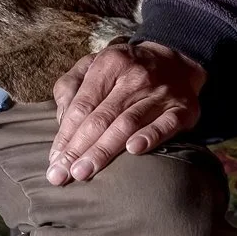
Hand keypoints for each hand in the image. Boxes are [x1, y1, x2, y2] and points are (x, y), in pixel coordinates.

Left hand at [48, 40, 205, 184]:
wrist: (175, 61)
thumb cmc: (124, 71)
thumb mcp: (94, 65)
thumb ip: (71, 86)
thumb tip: (61, 118)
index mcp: (109, 64)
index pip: (82, 104)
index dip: (66, 134)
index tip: (54, 160)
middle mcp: (134, 77)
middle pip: (101, 117)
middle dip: (79, 148)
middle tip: (62, 174)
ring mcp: (160, 93)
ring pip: (127, 123)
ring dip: (104, 150)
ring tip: (83, 172)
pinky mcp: (182, 109)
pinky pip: (165, 125)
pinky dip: (150, 137)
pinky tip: (133, 151)